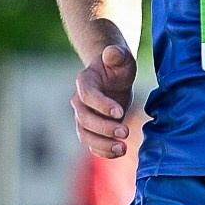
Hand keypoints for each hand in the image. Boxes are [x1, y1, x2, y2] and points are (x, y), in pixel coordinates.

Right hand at [72, 39, 135, 157]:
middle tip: (125, 131)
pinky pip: (92, 144)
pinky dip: (103, 151)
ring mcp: (83, 117)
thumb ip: (117, 54)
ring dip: (103, 144)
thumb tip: (112, 53)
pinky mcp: (92, 130)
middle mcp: (79, 101)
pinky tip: (119, 152)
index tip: (119, 112)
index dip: (101, 105)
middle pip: (84, 119)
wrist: (114, 78)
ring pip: (85, 135)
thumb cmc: (118, 66)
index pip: (87, 95)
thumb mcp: (121, 57)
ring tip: (122, 148)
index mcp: (84, 81)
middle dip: (104, 128)